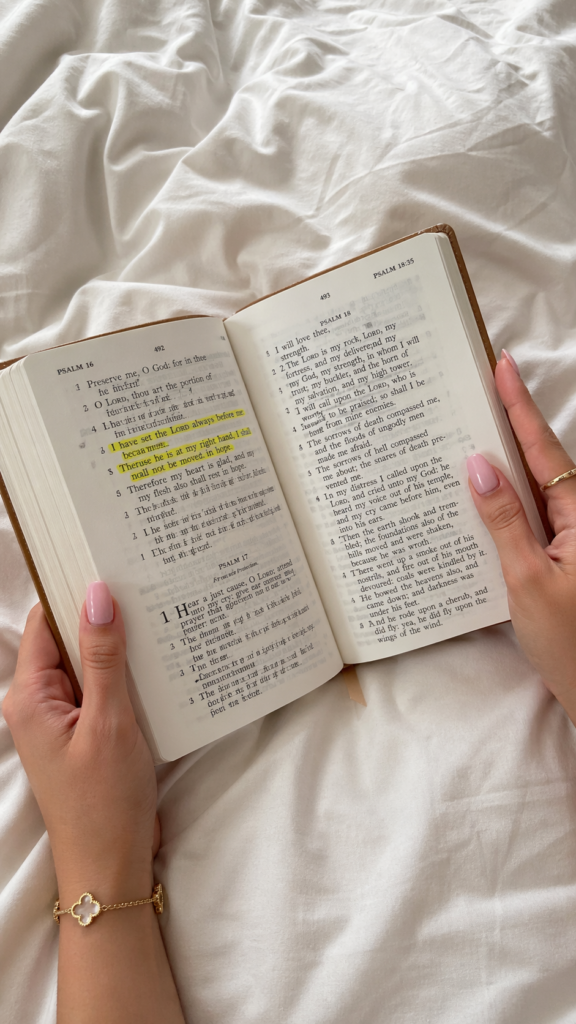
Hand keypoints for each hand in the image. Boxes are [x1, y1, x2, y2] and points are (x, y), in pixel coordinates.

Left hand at [2, 583, 157, 903]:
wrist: (110, 866)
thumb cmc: (104, 801)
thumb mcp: (109, 721)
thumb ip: (104, 657)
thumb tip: (97, 594)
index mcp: (30, 696)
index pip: (46, 624)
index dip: (75, 594)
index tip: (111, 568)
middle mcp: (39, 703)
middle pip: (68, 641)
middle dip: (103, 620)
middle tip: (145, 590)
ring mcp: (62, 720)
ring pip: (89, 665)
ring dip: (119, 651)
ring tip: (158, 622)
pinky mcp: (85, 734)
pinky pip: (101, 691)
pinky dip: (125, 679)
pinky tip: (156, 668)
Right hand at [467, 350, 575, 721]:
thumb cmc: (571, 644)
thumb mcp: (528, 581)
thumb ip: (504, 521)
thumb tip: (478, 466)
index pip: (543, 449)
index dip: (519, 407)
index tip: (501, 365)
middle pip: (539, 459)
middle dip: (507, 422)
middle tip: (475, 387)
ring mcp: (571, 537)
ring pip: (534, 486)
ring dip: (503, 459)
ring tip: (467, 429)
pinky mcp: (560, 557)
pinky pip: (531, 515)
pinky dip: (505, 499)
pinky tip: (479, 493)